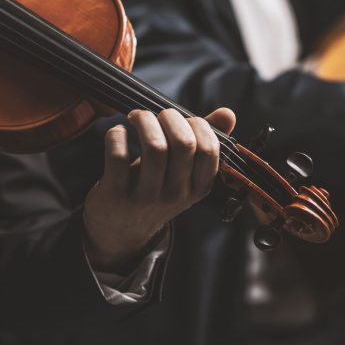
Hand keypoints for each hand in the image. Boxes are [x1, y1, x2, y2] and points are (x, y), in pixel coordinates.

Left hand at [83, 108, 236, 273]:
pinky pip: (118, 155)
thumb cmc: (155, 190)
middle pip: (183, 143)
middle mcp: (175, 194)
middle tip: (157, 115)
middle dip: (170, 117)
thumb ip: (204, 143)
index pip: (209, 149)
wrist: (121, 231)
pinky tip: (119, 132)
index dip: (197, 124)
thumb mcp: (183, 174)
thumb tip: (228, 113)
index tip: (182, 119)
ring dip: (145, 121)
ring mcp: (146, 197)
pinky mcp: (116, 194)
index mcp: (198, 188)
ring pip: (154, 146)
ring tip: (137, 117)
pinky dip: (117, 135)